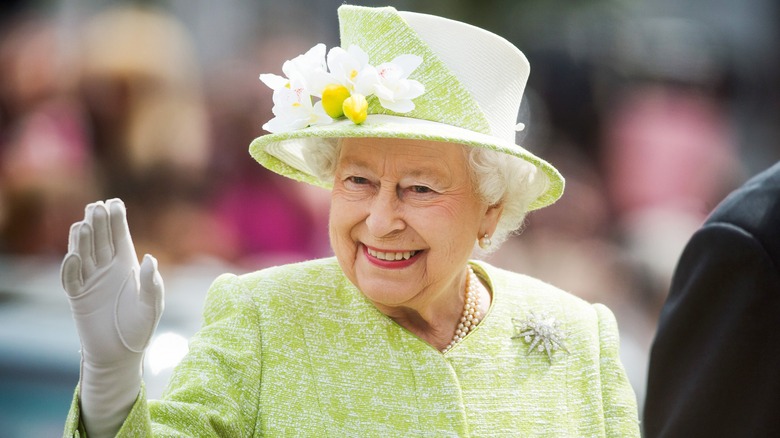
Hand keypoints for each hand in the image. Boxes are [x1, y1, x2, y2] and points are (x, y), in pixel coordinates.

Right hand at [62, 198, 163, 367]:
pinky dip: (71, 268)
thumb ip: (152, 283)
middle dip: (99, 224)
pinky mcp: (77, 297)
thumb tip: (150, 258)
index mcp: (127, 266)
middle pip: (101, 241)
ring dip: (83, 240)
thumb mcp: (152, 305)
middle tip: (97, 207)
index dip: (117, 221)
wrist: (120, 354)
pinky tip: (74, 255)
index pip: (120, 238)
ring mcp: (91, 281)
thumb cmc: (140, 328)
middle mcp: (107, 269)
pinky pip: (71, 279)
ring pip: (84, 255)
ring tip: (85, 223)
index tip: (115, 202)